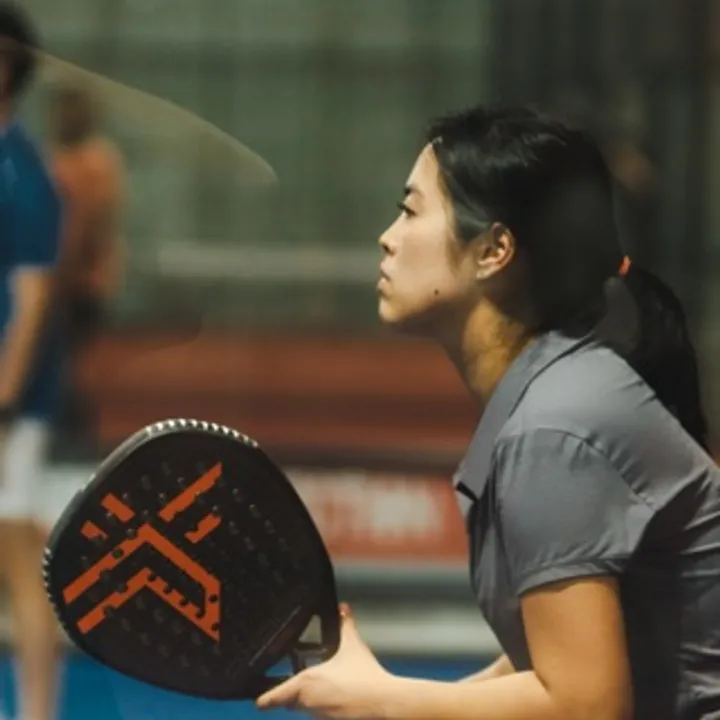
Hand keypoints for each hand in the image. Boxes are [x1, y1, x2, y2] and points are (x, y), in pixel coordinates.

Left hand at [256, 604, 393, 718]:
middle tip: (301, 682)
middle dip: (293, 693)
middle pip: (290, 702)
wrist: (383, 700)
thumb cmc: (366, 676)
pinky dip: (324, 706)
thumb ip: (346, 624)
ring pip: (305, 708)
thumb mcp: (353, 645)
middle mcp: (308, 702)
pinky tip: (338, 695)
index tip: (258, 701)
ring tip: (327, 686)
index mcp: (306, 682)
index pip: (275, 696)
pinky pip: (320, 714)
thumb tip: (344, 608)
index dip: (265, 699)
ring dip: (309, 700)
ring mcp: (319, 715)